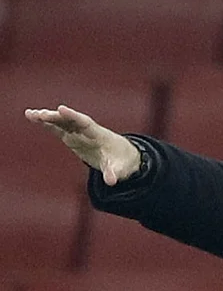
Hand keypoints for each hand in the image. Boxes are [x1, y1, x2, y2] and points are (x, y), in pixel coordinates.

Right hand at [24, 105, 141, 185]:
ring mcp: (79, 133)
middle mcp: (88, 131)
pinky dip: (46, 124)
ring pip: (62, 122)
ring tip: (30, 114)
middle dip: (57, 117)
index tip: (61, 108)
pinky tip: (33, 118)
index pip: (85, 123)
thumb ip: (113, 173)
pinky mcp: (73, 138)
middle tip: (40, 114)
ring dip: (48, 117)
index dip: (73, 116)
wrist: (123, 157)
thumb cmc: (121, 161)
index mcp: (99, 135)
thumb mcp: (120, 169)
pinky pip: (58, 129)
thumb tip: (111, 181)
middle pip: (71, 121)